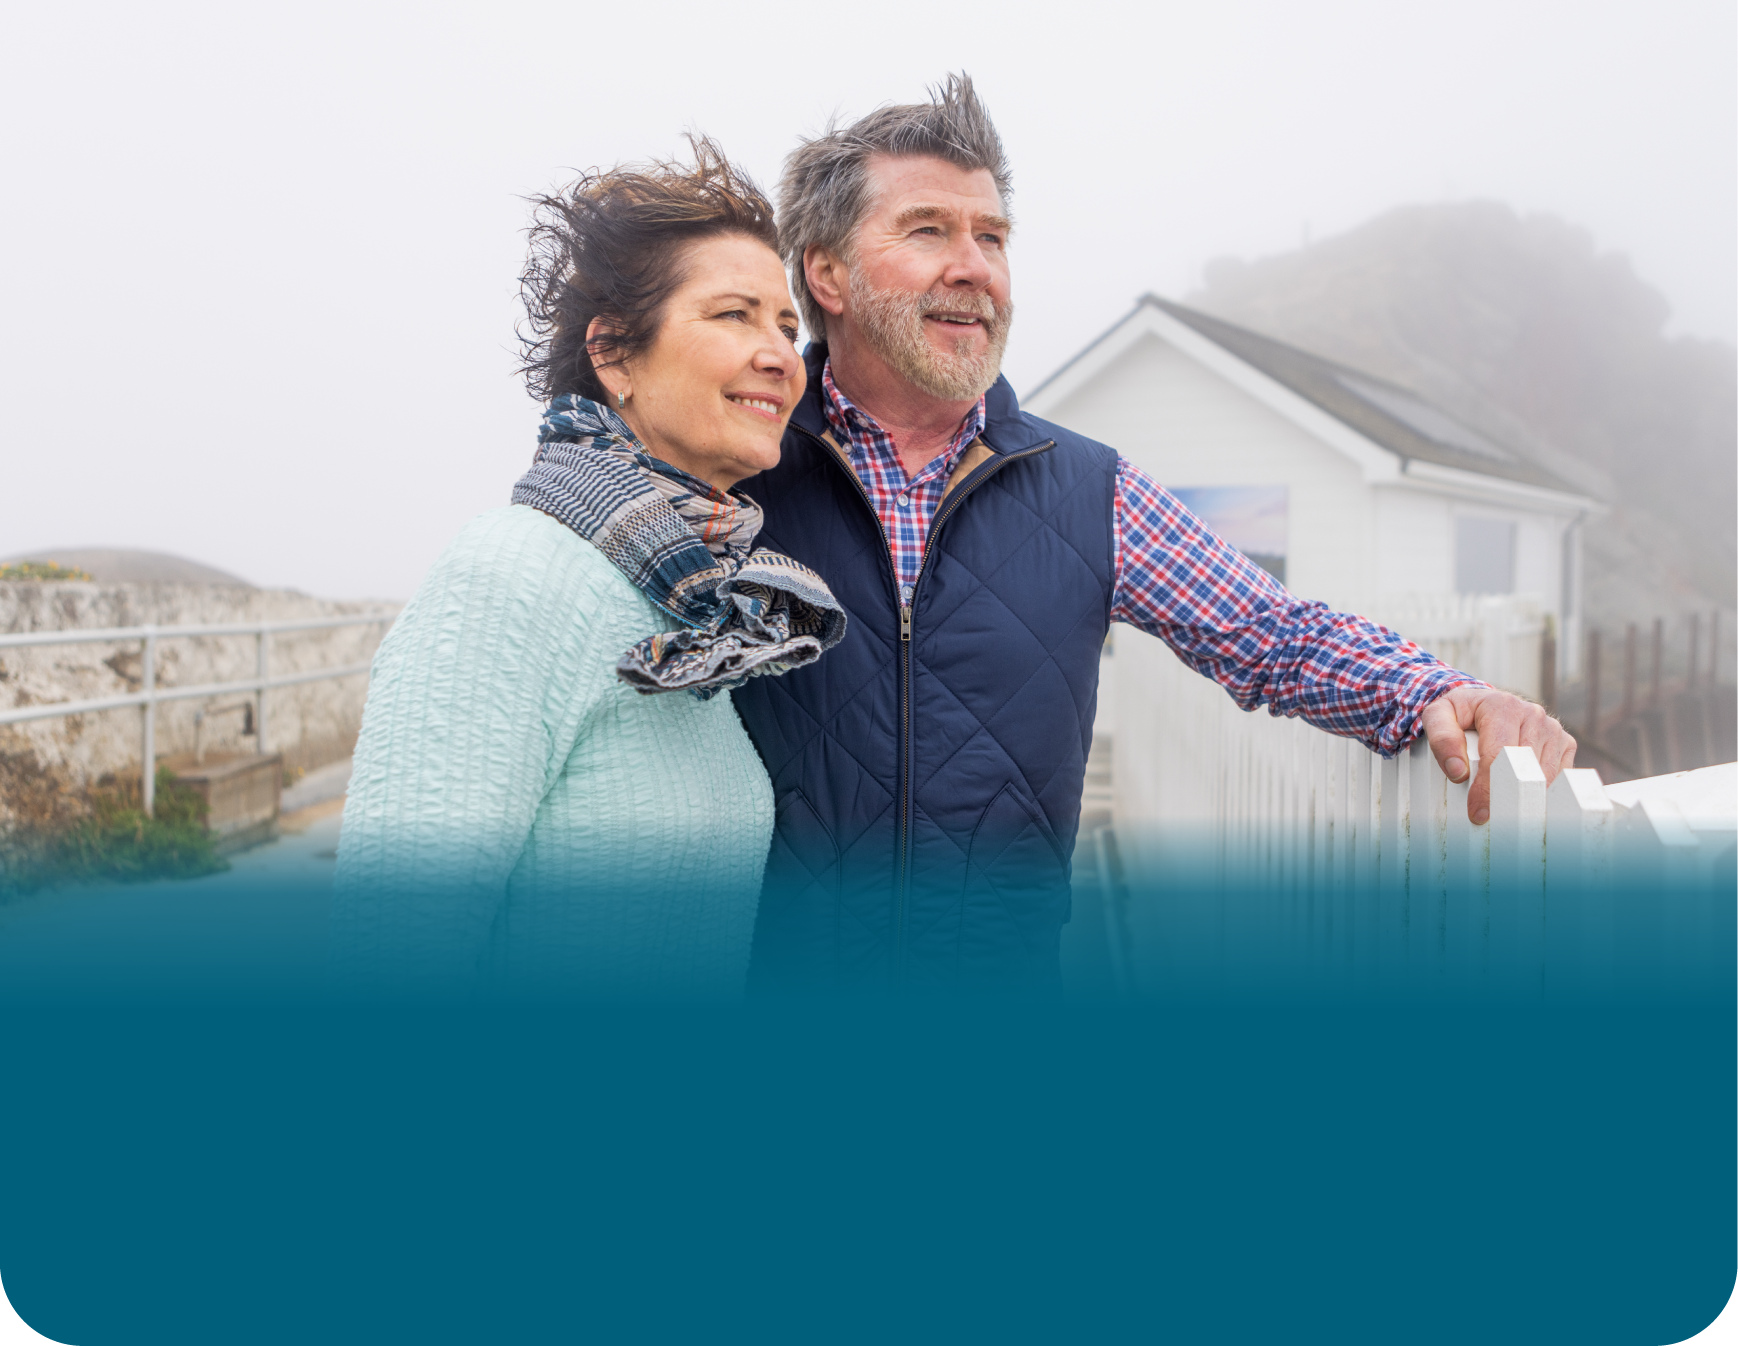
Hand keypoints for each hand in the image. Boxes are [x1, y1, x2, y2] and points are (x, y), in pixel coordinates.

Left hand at [1419, 685, 1576, 823]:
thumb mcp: (1438, 716)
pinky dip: (1541, 790)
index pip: (1499, 755)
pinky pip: (1558, 776)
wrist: (1483, 702)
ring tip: (1502, 808)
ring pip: (1544, 777)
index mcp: (1503, 706)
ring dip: (1524, 796)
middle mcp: (1534, 715)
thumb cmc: (1460, 713)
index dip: (1488, 788)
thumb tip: (1458, 772)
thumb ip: (1442, 738)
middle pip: (1525, 769)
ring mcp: (1553, 729)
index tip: (1477, 812)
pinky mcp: (1565, 743)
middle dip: (1506, 797)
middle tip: (1489, 817)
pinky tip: (1521, 794)